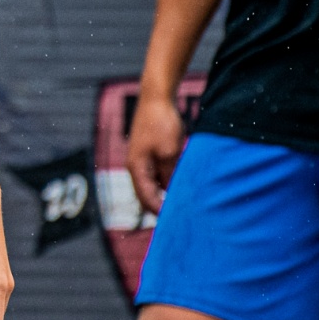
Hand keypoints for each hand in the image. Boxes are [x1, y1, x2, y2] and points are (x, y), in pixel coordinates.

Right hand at [128, 87, 185, 214]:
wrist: (156, 97)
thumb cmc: (161, 123)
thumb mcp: (171, 152)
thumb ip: (171, 174)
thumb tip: (175, 193)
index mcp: (137, 168)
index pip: (147, 199)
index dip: (161, 212)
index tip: (178, 222)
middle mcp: (135, 166)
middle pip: (146, 194)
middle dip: (160, 207)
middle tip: (179, 219)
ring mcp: (141, 158)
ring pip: (152, 184)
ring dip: (164, 194)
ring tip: (182, 204)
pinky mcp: (148, 152)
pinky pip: (156, 173)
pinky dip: (167, 181)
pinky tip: (180, 184)